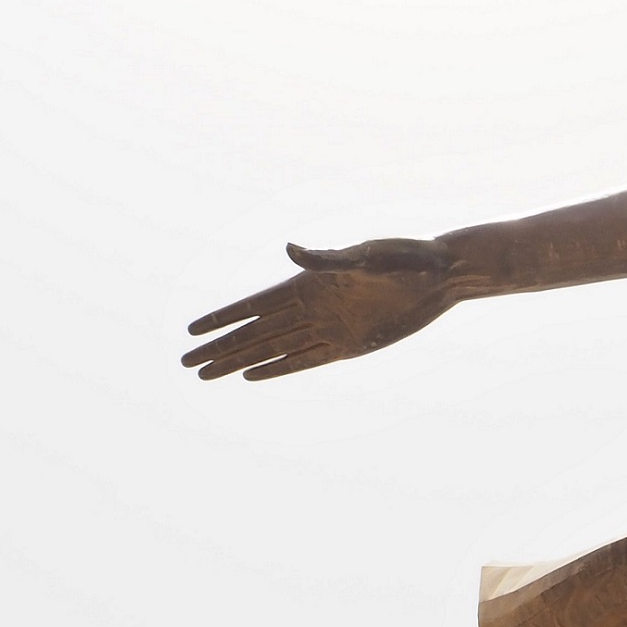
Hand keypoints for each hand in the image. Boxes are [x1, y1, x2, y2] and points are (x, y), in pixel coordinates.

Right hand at [182, 239, 458, 380]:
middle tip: (186, 364)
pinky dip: (278, 369)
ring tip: (208, 375)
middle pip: (254, 334)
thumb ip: (327, 260)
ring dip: (240, 362)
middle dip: (220, 349)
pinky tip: (252, 376)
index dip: (221, 319)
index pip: (252, 307)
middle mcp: (311, 308)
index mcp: (307, 284)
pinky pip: (305, 361)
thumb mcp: (366, 257)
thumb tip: (290, 251)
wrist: (439, 275)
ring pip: (273, 351)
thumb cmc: (404, 258)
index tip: (190, 330)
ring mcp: (328, 328)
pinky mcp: (349, 346)